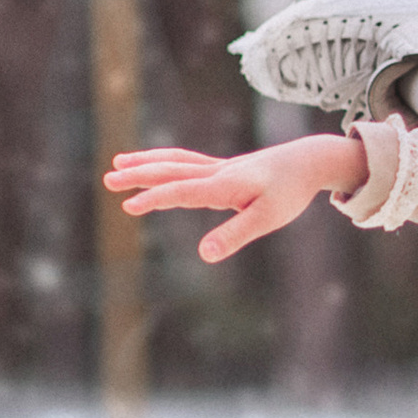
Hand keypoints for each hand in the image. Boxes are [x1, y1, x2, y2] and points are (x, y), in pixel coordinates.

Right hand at [104, 135, 367, 262]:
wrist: (309, 161)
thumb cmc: (290, 192)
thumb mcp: (267, 219)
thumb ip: (235, 236)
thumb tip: (204, 255)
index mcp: (224, 186)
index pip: (182, 191)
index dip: (155, 198)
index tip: (129, 205)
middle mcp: (217, 173)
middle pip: (171, 171)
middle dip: (139, 175)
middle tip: (109, 180)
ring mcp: (219, 167)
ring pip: (175, 162)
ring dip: (146, 162)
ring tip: (118, 163)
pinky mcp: (224, 168)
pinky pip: (186, 161)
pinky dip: (165, 161)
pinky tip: (153, 166)